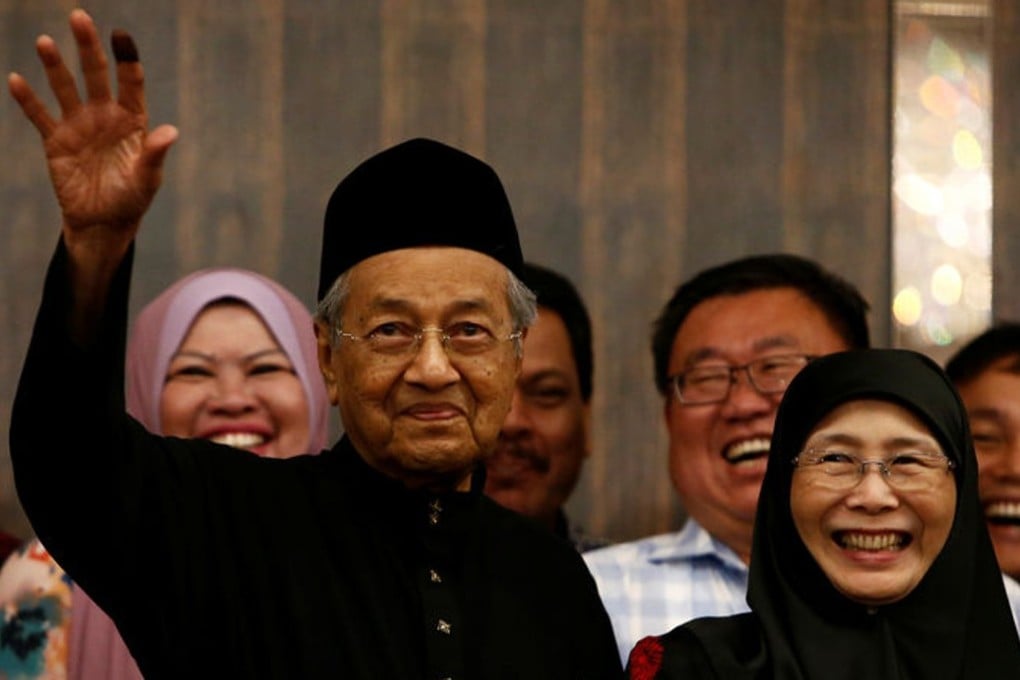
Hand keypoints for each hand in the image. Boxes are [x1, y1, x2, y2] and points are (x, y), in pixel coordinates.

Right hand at [8, 9, 176, 252]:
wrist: (103, 223)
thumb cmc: (132, 200)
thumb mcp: (147, 179)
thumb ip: (155, 154)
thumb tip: (170, 132)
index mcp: (132, 120)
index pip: (130, 82)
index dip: (126, 59)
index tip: (120, 34)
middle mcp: (104, 116)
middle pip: (95, 74)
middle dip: (88, 47)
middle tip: (79, 17)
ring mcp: (78, 125)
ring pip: (65, 87)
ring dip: (54, 66)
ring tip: (45, 42)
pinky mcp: (55, 141)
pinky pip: (39, 116)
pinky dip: (28, 99)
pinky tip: (15, 79)